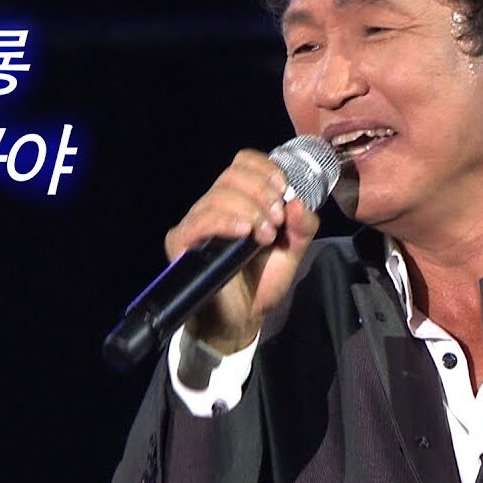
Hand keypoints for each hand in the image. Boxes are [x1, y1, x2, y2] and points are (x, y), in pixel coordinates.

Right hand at [164, 149, 319, 354]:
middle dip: (261, 192)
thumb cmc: (262, 281)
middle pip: (232, 175)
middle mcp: (214, 204)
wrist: (241, 319)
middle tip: (277, 219)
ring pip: (218, 195)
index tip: (284, 188)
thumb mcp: (292, 251)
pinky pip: (200, 220)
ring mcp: (195, 222)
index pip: (243, 162)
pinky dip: (225, 221)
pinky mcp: (181, 241)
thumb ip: (302, 226)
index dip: (264, 168)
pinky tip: (243, 233)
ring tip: (265, 236)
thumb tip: (298, 202)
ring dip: (249, 210)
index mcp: (240, 199)